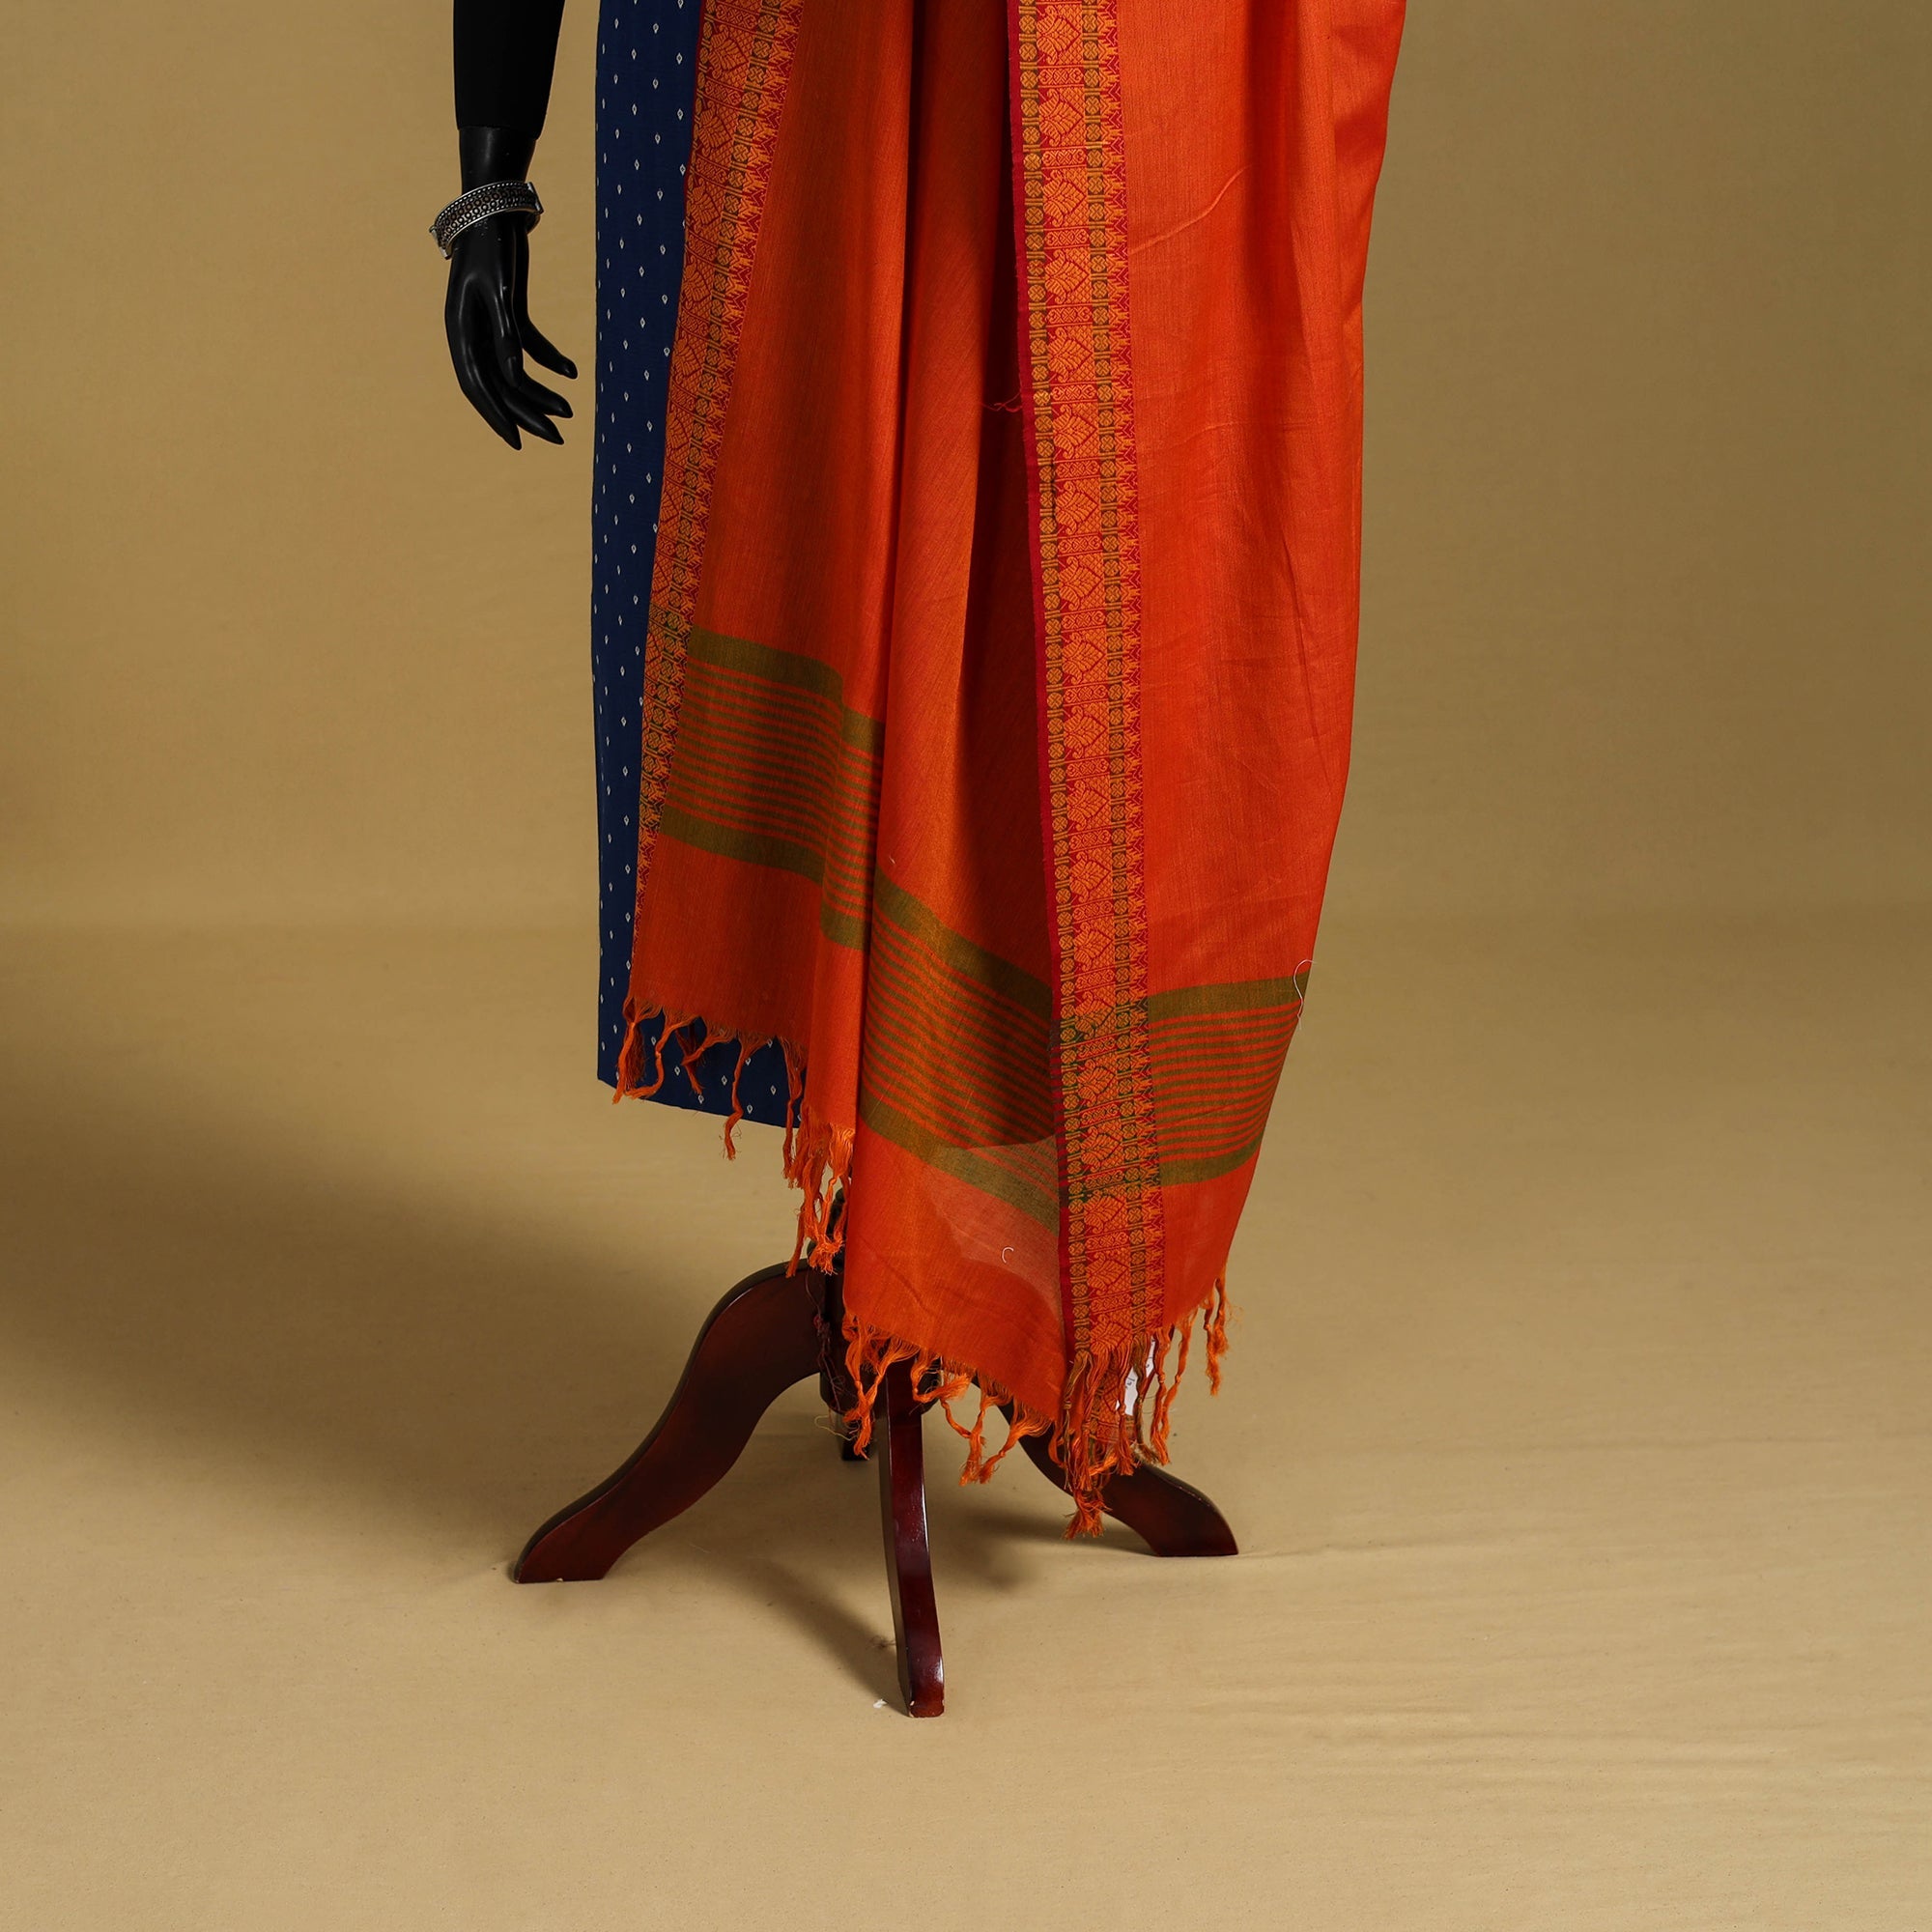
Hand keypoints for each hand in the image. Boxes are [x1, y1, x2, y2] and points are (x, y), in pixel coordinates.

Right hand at [444, 212, 575, 448]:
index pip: (478, 386)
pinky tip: (571, 373)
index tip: (519, 444)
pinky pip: (529, 345)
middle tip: (558, 440)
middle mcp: (472, 332)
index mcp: (460, 331)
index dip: (497, 417)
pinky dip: (550, 359)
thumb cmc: (493, 246)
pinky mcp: (509, 312)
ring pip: (515, 370)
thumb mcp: (501, 292)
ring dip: (541, 392)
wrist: (495, 206)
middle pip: (499, 385)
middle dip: (527, 414)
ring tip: (569, 412)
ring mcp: (490, 324)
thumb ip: (507, 335)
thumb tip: (514, 378)